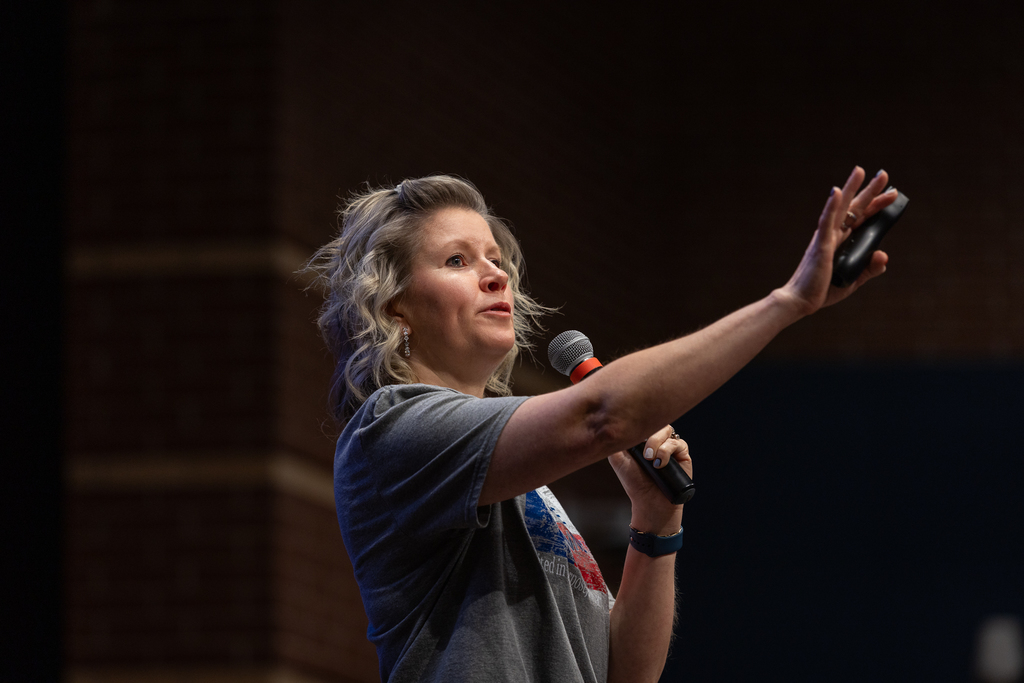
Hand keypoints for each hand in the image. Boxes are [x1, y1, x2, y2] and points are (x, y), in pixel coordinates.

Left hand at [608, 426, 692, 533]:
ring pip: (666, 429)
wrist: (649, 501)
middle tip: (644, 454)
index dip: (638, 421)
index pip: (642, 419)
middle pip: (655, 420)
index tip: (632, 433)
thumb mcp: (617, 460)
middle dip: (648, 435)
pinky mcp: (682, 453)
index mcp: (642, 437)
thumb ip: (614, 441)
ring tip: (651, 460)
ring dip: (657, 443)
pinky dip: (667, 451)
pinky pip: (678, 442)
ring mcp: (669, 445)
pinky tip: (660, 464)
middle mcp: (656, 439)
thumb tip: (612, 423)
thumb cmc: (634, 482)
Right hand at [779, 166, 897, 315]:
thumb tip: (883, 255)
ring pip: (840, 208)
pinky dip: (831, 206)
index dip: (876, 205)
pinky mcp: (820, 245)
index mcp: (841, 242)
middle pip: (854, 207)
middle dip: (870, 191)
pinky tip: (836, 192)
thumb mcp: (854, 280)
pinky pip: (826, 222)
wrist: (800, 301)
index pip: (862, 219)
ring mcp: (826, 238)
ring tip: (861, 171)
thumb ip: (870, 269)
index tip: (892, 193)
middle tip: (884, 174)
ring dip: (851, 189)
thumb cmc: (822, 290)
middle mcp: (834, 235)